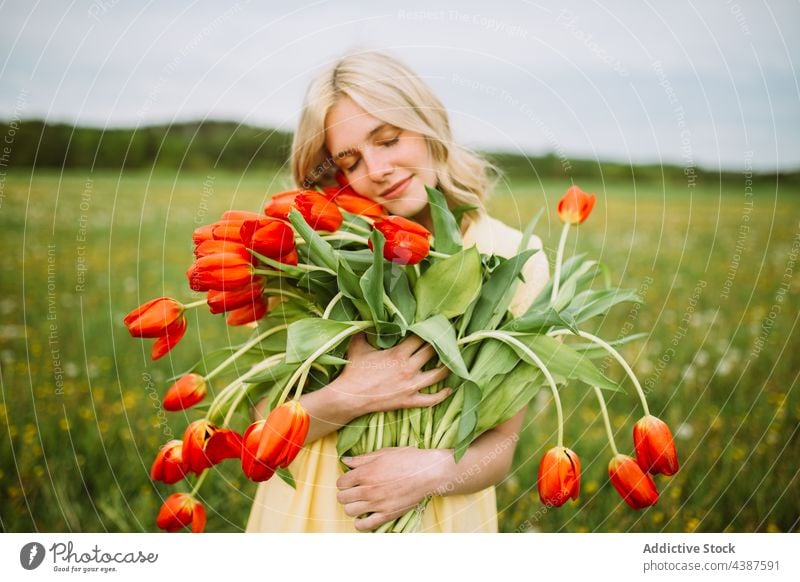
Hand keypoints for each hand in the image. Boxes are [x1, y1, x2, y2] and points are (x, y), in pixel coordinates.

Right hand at [331, 333, 451, 415]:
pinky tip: (449, 389)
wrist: (349, 397)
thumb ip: (365, 331)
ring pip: (437, 375)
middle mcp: (408, 368)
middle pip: (432, 353)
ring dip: (447, 367)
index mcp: (398, 353)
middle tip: (449, 339)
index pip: (420, 338)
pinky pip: (431, 399)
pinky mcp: (409, 401)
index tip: (435, 325)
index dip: (428, 330)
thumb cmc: (353, 371)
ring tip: (454, 361)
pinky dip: (442, 394)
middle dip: (441, 345)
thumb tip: (367, 318)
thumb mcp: (358, 346)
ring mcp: (410, 386)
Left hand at [336, 447, 451, 530]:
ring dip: (352, 507)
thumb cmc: (408, 459)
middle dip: (346, 494)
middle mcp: (368, 489)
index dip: (344, 481)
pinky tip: (364, 516)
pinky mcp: (387, 515)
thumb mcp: (383, 453)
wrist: (429, 473)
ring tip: (359, 502)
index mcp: (366, 472)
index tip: (350, 481)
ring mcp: (377, 504)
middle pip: (342, 498)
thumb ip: (362, 458)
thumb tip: (345, 461)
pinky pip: (365, 525)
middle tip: (354, 491)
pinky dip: (360, 523)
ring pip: (350, 511)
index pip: (341, 482)